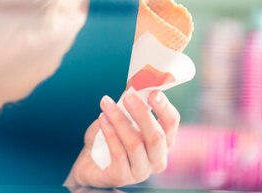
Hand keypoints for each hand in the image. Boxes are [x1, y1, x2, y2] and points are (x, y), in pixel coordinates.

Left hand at [64, 90, 179, 187]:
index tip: (153, 92)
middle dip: (142, 114)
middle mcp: (156, 159)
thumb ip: (130, 106)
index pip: (171, 124)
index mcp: (162, 142)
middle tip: (128, 97)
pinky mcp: (122, 177)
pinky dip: (110, 133)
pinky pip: (118, 154)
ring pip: (134, 144)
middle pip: (156, 136)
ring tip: (106, 104)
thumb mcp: (122, 119)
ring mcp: (140, 171)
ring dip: (119, 120)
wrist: (89, 162)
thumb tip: (134, 85)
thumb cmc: (109, 138)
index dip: (164, 108)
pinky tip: (102, 119)